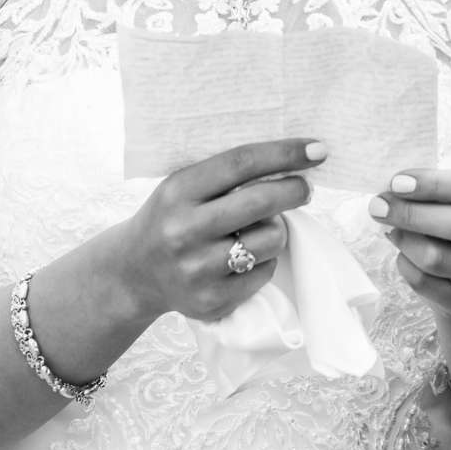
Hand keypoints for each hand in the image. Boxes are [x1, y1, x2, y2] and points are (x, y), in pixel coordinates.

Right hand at [120, 138, 324, 323]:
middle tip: (305, 187)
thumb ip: (226, 175)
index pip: (241, 164)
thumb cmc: (172, 218)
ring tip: (260, 228)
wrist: (133, 274)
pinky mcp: (211, 301)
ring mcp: (197, 269)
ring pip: (270, 239)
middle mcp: (184, 230)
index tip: (317, 149)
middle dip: (295, 190)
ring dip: (277, 229)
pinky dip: (265, 261)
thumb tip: (292, 161)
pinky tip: (246, 258)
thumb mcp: (184, 187)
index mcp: (178, 191)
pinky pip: (264, 272)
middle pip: (261, 202)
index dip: (284, 154)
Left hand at [370, 169, 450, 318]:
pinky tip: (404, 253)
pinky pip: (425, 283)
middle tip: (378, 205)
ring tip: (391, 228)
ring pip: (436, 257)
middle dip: (410, 213)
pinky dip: (406, 264)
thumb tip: (391, 187)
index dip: (434, 184)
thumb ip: (436, 187)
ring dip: (404, 239)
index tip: (396, 182)